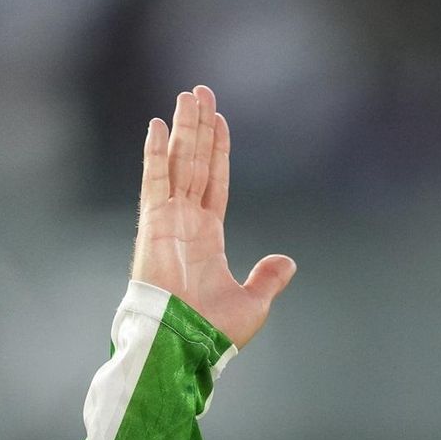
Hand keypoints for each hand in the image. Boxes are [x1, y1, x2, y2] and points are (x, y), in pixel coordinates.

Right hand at [131, 85, 294, 348]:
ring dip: (184, 129)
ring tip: (188, 96)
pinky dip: (156, 153)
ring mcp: (168, 220)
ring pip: (179, 163)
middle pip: (196, 163)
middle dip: (199, 128)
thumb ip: (268, 278)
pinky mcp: (153, 224)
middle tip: (200, 92)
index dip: (219, 151)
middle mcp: (186, 222)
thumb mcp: (253, 303)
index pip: (215, 182)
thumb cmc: (211, 334)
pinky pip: (155, 181)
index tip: (220, 121)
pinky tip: (159, 125)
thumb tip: (287, 261)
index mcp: (208, 237)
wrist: (184, 347)